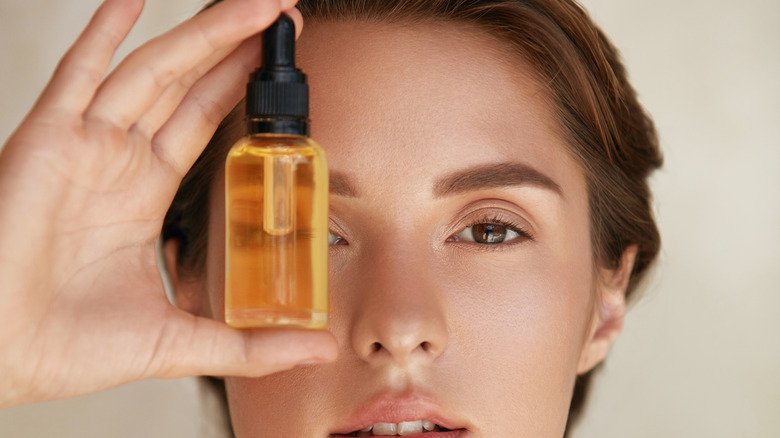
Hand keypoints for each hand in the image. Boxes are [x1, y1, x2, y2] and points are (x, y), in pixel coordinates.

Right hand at [0, 0, 336, 407]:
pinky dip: (103, 34)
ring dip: (201, 33)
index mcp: (146, 193)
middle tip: (280, 13)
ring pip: (152, 71)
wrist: (4, 359)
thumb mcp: (185, 339)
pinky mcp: (46, 141)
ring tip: (251, 3)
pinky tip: (131, 0)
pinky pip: (78, 74)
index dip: (239, 87)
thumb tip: (318, 350)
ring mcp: (84, 145)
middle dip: (234, 46)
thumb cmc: (72, 347)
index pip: (204, 121)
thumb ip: (252, 343)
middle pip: (188, 84)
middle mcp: (117, 160)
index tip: (279, 61)